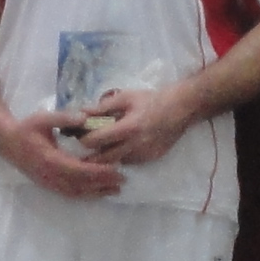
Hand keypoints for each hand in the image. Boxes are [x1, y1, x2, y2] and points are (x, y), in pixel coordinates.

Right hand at [3, 111, 125, 200]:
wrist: (6, 141)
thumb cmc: (25, 128)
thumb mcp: (43, 118)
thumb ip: (64, 118)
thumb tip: (85, 118)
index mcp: (51, 159)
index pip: (80, 170)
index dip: (99, 172)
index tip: (117, 169)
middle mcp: (51, 175)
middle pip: (81, 185)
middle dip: (103, 184)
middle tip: (123, 181)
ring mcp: (48, 182)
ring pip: (76, 192)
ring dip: (96, 192)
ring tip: (115, 190)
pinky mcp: (47, 184)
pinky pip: (68, 194)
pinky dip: (84, 195)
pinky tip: (96, 193)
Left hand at [74, 82, 198, 169]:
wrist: (181, 109)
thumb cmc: (151, 100)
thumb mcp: (125, 98)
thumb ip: (102, 107)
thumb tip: (80, 113)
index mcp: (128, 128)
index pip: (96, 141)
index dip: (83, 140)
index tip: (78, 136)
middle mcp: (135, 146)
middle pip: (103, 159)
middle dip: (91, 155)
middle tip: (83, 149)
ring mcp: (144, 155)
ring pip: (116, 162)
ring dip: (106, 157)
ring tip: (100, 148)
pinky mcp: (151, 159)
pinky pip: (129, 161)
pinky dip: (121, 156)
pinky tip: (120, 147)